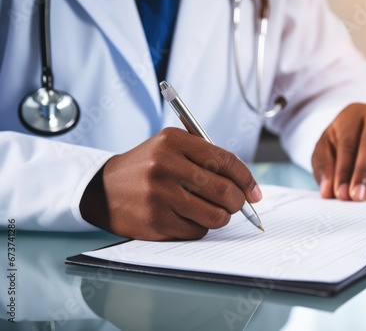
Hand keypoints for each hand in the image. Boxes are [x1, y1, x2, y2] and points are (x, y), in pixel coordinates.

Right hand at [80, 128, 261, 240]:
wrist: (103, 189)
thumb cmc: (146, 167)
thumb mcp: (171, 147)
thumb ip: (206, 158)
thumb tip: (246, 187)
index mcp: (173, 141)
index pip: (225, 160)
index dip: (247, 179)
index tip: (255, 193)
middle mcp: (165, 166)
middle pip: (223, 190)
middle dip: (238, 202)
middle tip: (238, 205)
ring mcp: (158, 195)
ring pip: (213, 216)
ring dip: (220, 217)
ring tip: (213, 212)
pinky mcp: (154, 221)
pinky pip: (195, 232)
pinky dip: (200, 228)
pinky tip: (189, 219)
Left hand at [311, 103, 365, 200]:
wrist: (362, 128)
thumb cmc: (341, 140)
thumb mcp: (324, 150)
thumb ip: (324, 169)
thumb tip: (328, 191)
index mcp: (352, 114)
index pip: (348, 142)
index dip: (344, 170)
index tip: (341, 193)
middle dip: (365, 172)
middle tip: (359, 196)